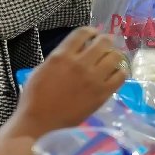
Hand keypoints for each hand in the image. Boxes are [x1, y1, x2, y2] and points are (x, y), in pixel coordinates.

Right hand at [14, 28, 128, 131]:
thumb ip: (59, 57)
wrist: (40, 123)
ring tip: (111, 59)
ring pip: (115, 57)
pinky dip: (120, 72)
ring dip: (114, 55)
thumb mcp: (41, 69)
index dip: (91, 31)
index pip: (83, 33)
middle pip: (103, 42)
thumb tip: (75, 51)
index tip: (93, 34)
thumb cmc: (34, 97)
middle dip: (105, 41)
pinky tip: (115, 74)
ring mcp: (94, 78)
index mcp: (62, 56)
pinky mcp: (103, 93)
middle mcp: (80, 63)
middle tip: (105, 45)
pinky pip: (120, 76)